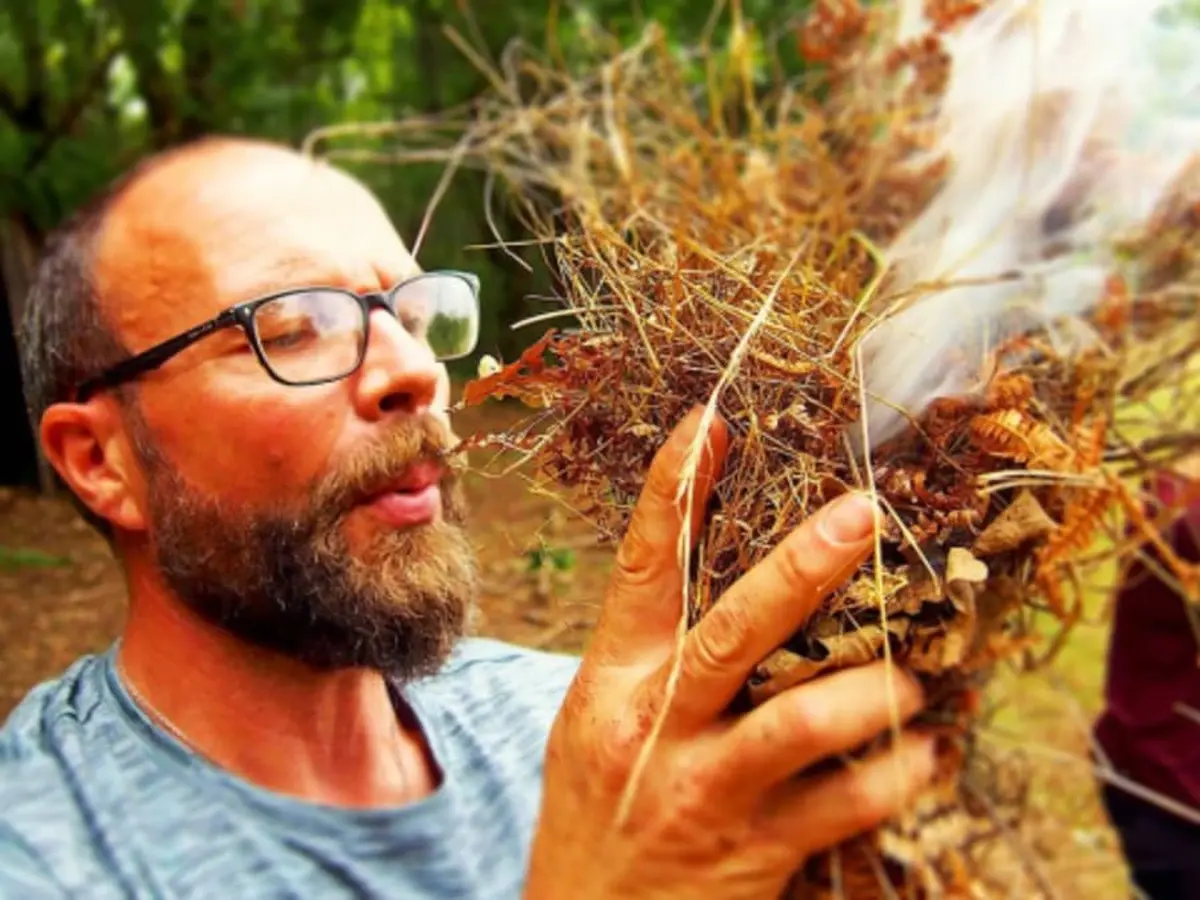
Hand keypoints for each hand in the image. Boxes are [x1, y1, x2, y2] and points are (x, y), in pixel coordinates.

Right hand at [525, 407, 934, 899]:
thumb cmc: (593, 811)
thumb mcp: (596, 722)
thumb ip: (651, 658)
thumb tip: (713, 578)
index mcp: (614, 684)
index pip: (640, 571)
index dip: (670, 491)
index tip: (707, 421)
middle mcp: (657, 727)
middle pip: (732, 633)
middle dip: (799, 569)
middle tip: (860, 515)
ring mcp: (704, 790)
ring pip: (800, 722)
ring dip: (870, 691)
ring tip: (910, 680)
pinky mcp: (753, 853)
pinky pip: (842, 805)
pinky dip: (894, 775)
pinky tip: (925, 756)